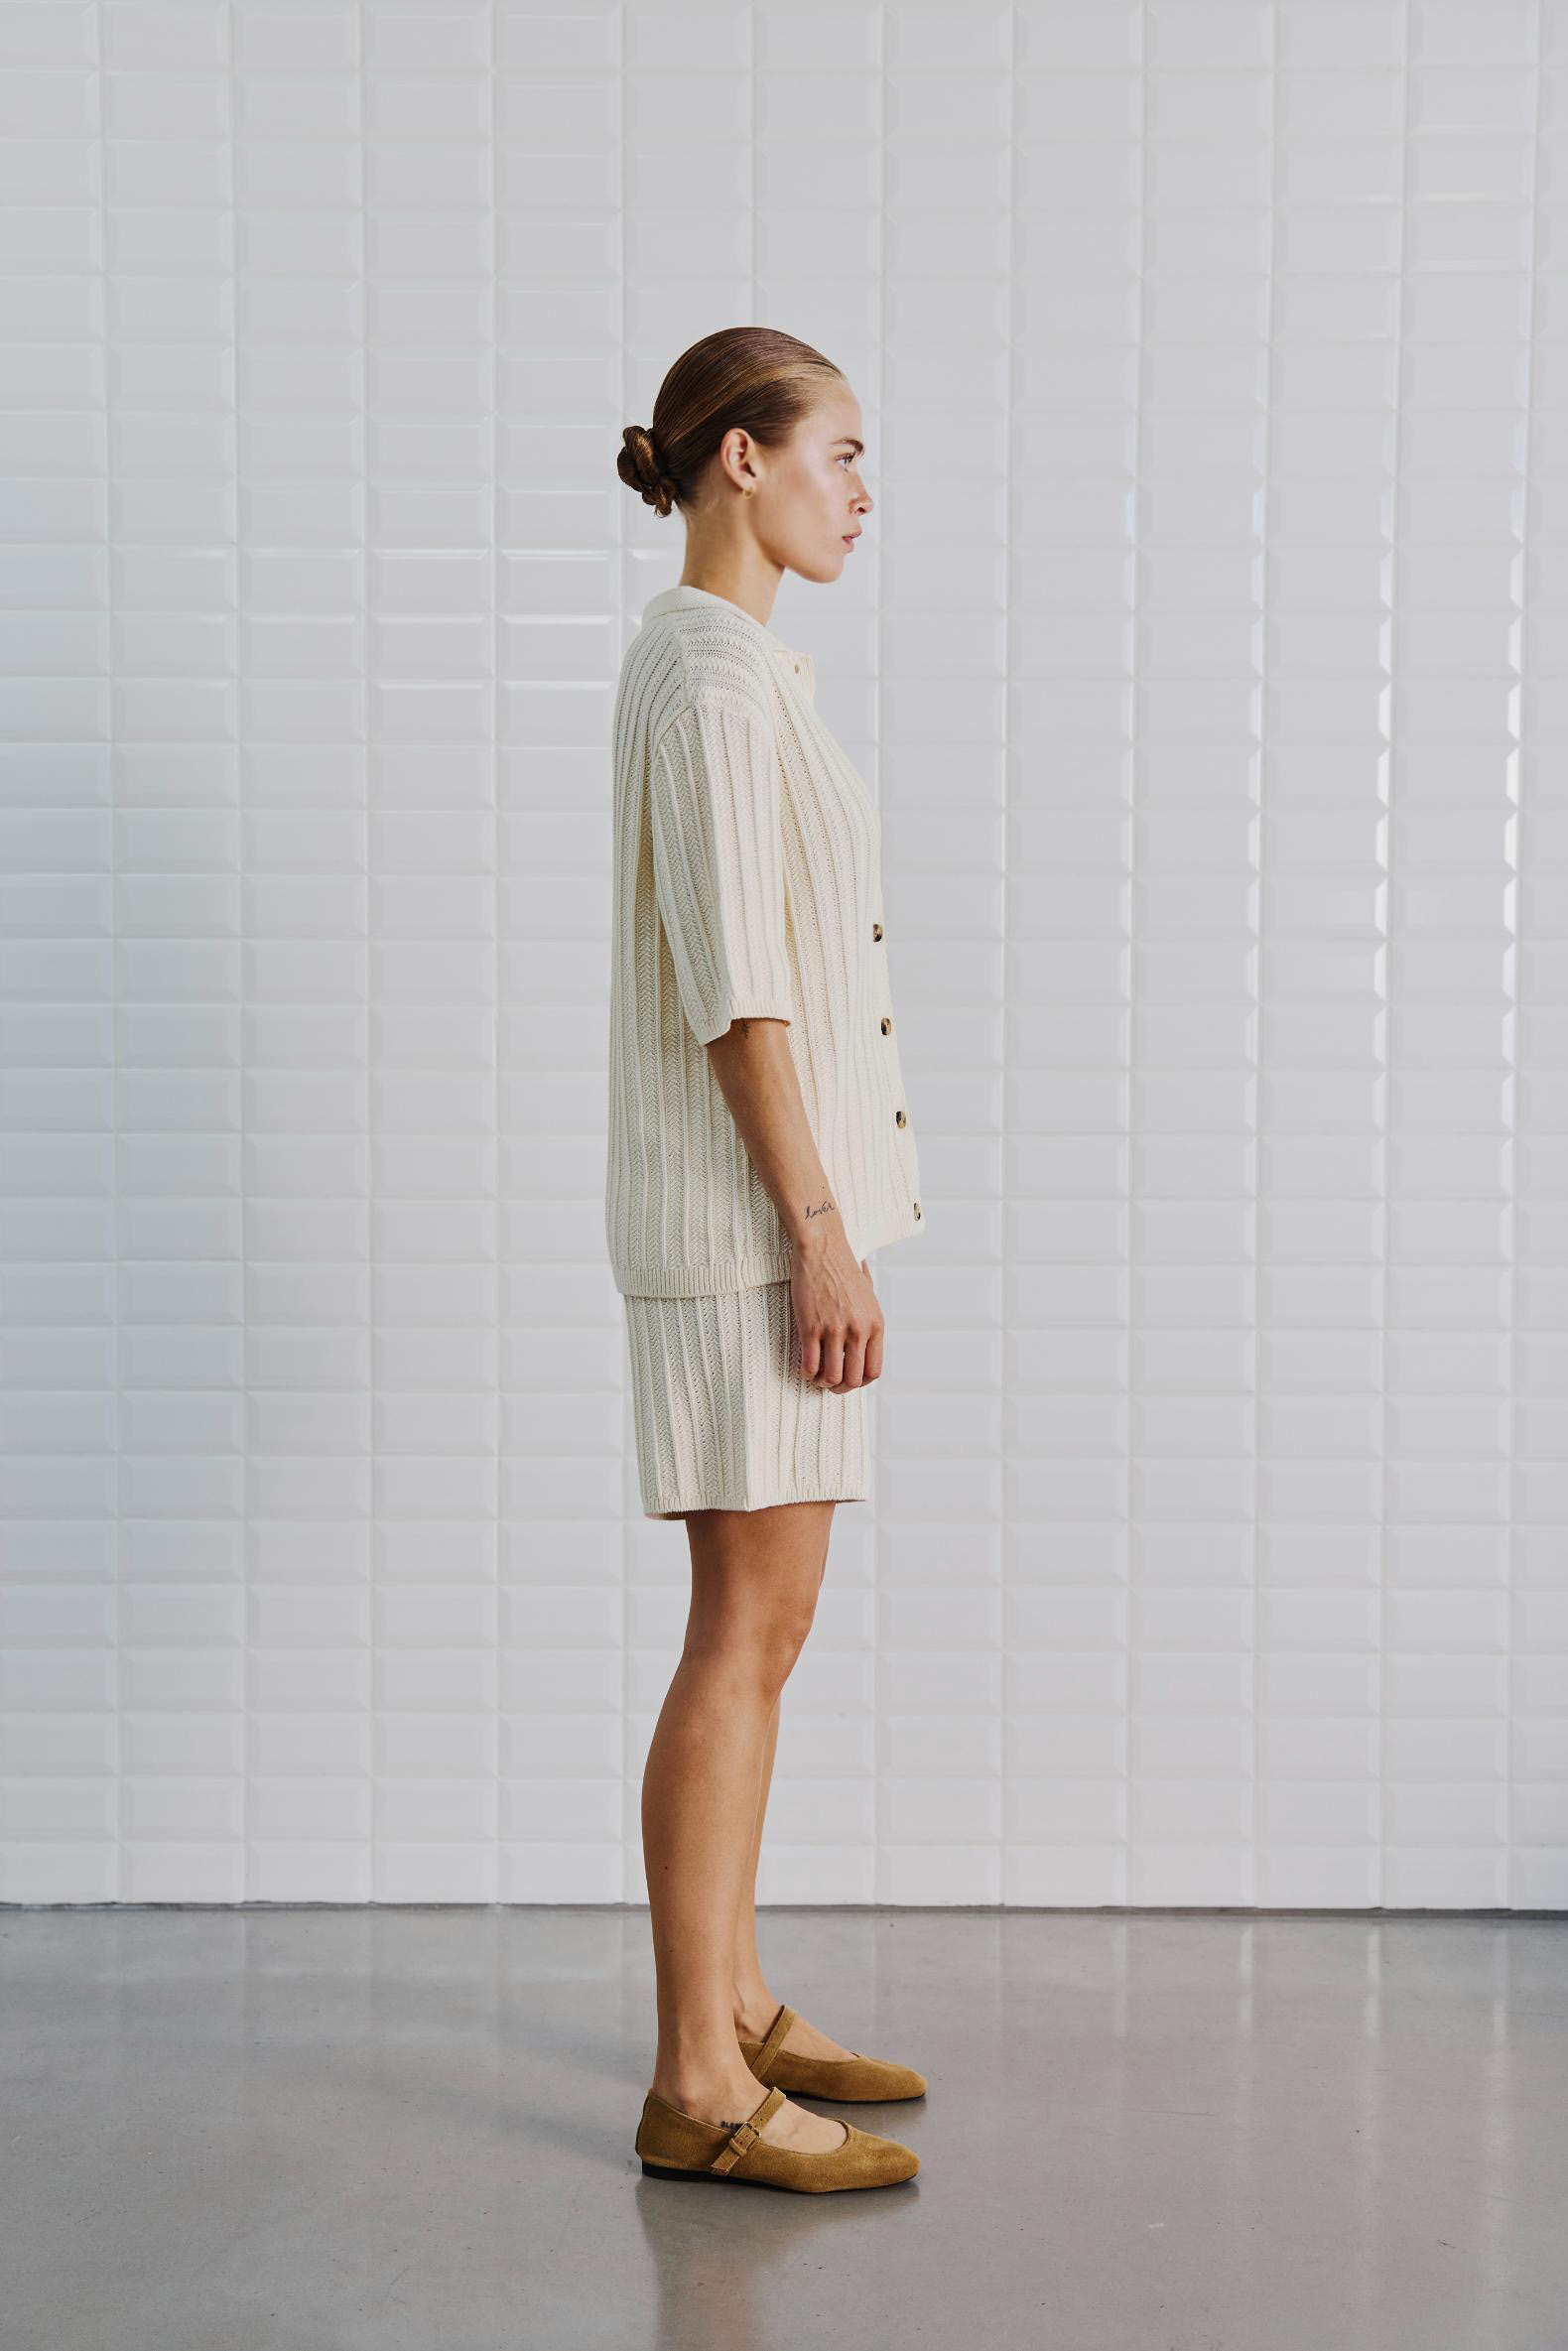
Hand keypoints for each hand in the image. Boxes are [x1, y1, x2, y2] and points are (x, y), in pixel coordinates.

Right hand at [790, 1235, 883, 1391]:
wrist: (822, 1248)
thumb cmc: (842, 1270)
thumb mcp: (868, 1298)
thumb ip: (868, 1324)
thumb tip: (862, 1350)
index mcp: (875, 1325)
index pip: (873, 1371)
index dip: (860, 1382)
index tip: (848, 1379)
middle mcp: (858, 1330)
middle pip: (853, 1380)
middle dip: (840, 1387)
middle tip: (829, 1382)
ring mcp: (834, 1330)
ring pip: (830, 1377)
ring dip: (821, 1382)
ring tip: (815, 1375)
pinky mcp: (810, 1326)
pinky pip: (809, 1364)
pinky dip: (806, 1372)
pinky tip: (804, 1365)